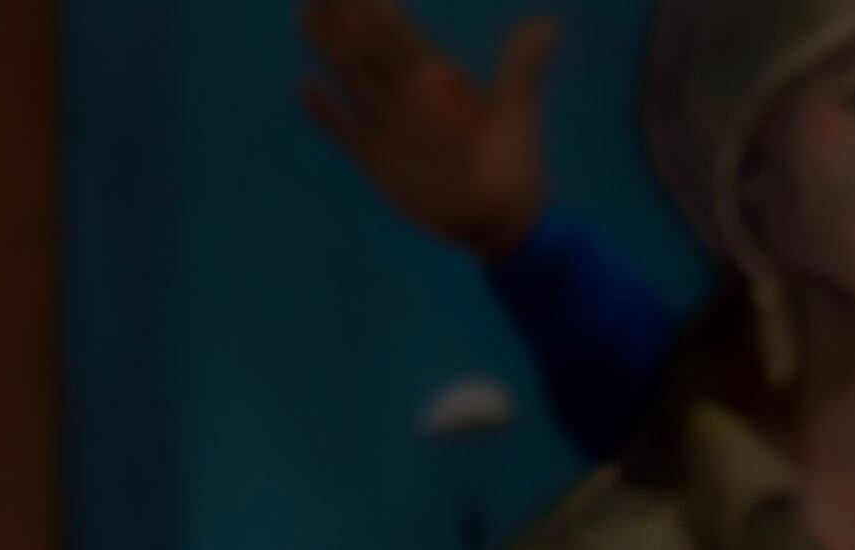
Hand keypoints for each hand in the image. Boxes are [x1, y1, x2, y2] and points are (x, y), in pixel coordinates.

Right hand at [298, 0, 558, 258]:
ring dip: (330, 49)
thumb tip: (548, 22)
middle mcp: (411, 99)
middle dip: (345, 17)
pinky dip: (327, 112)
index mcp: (439, 82)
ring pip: (354, 79)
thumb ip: (522, 64)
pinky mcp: (381, 162)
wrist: (504, 223)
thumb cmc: (515, 166)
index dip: (378, 7)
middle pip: (369, 49)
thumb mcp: (516, 109)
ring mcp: (393, 128)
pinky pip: (347, 131)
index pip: (400, 34)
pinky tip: (305, 87)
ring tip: (307, 16)